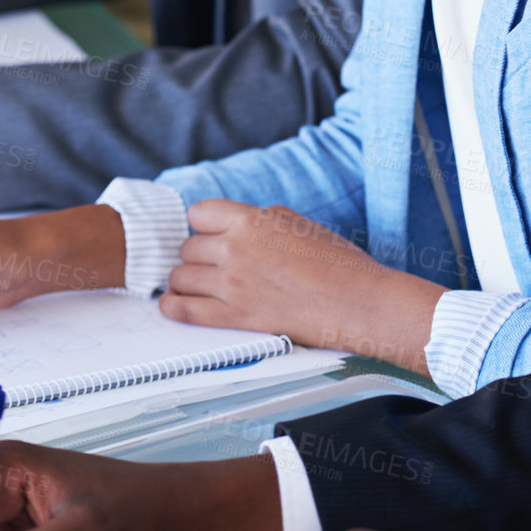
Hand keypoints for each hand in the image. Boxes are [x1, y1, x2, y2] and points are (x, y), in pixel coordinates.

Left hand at [161, 202, 444, 373]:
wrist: (356, 302)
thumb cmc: (336, 262)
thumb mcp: (297, 222)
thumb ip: (261, 220)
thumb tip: (239, 224)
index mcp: (251, 219)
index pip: (198, 213)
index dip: (204, 225)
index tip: (210, 235)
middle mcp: (235, 248)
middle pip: (187, 247)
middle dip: (197, 255)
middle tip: (210, 265)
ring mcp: (232, 284)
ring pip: (180, 277)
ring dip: (186, 280)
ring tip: (196, 285)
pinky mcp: (235, 317)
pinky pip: (184, 310)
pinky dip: (174, 306)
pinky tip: (175, 304)